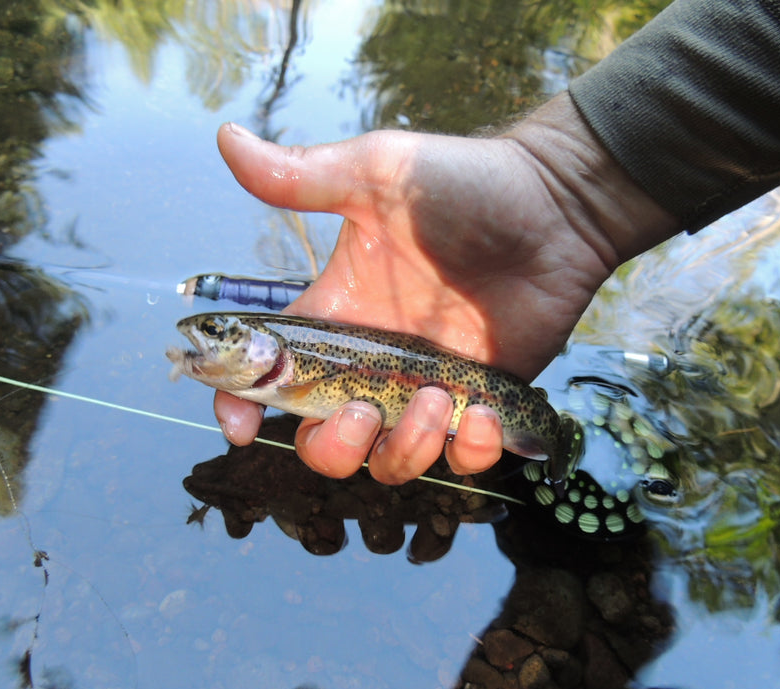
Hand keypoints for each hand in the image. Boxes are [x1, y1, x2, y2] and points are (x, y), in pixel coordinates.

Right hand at [212, 94, 678, 482]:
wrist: (554, 205)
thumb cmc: (461, 185)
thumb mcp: (374, 175)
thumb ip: (302, 177)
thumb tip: (225, 136)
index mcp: (335, 315)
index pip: (272, 375)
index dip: (244, 405)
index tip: (240, 424)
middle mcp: (373, 363)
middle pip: (322, 439)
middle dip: (331, 446)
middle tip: (363, 413)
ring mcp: (426, 388)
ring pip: (389, 461)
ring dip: (405, 448)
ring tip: (442, 398)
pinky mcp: (481, 403)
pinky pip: (461, 460)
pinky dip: (467, 452)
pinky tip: (482, 413)